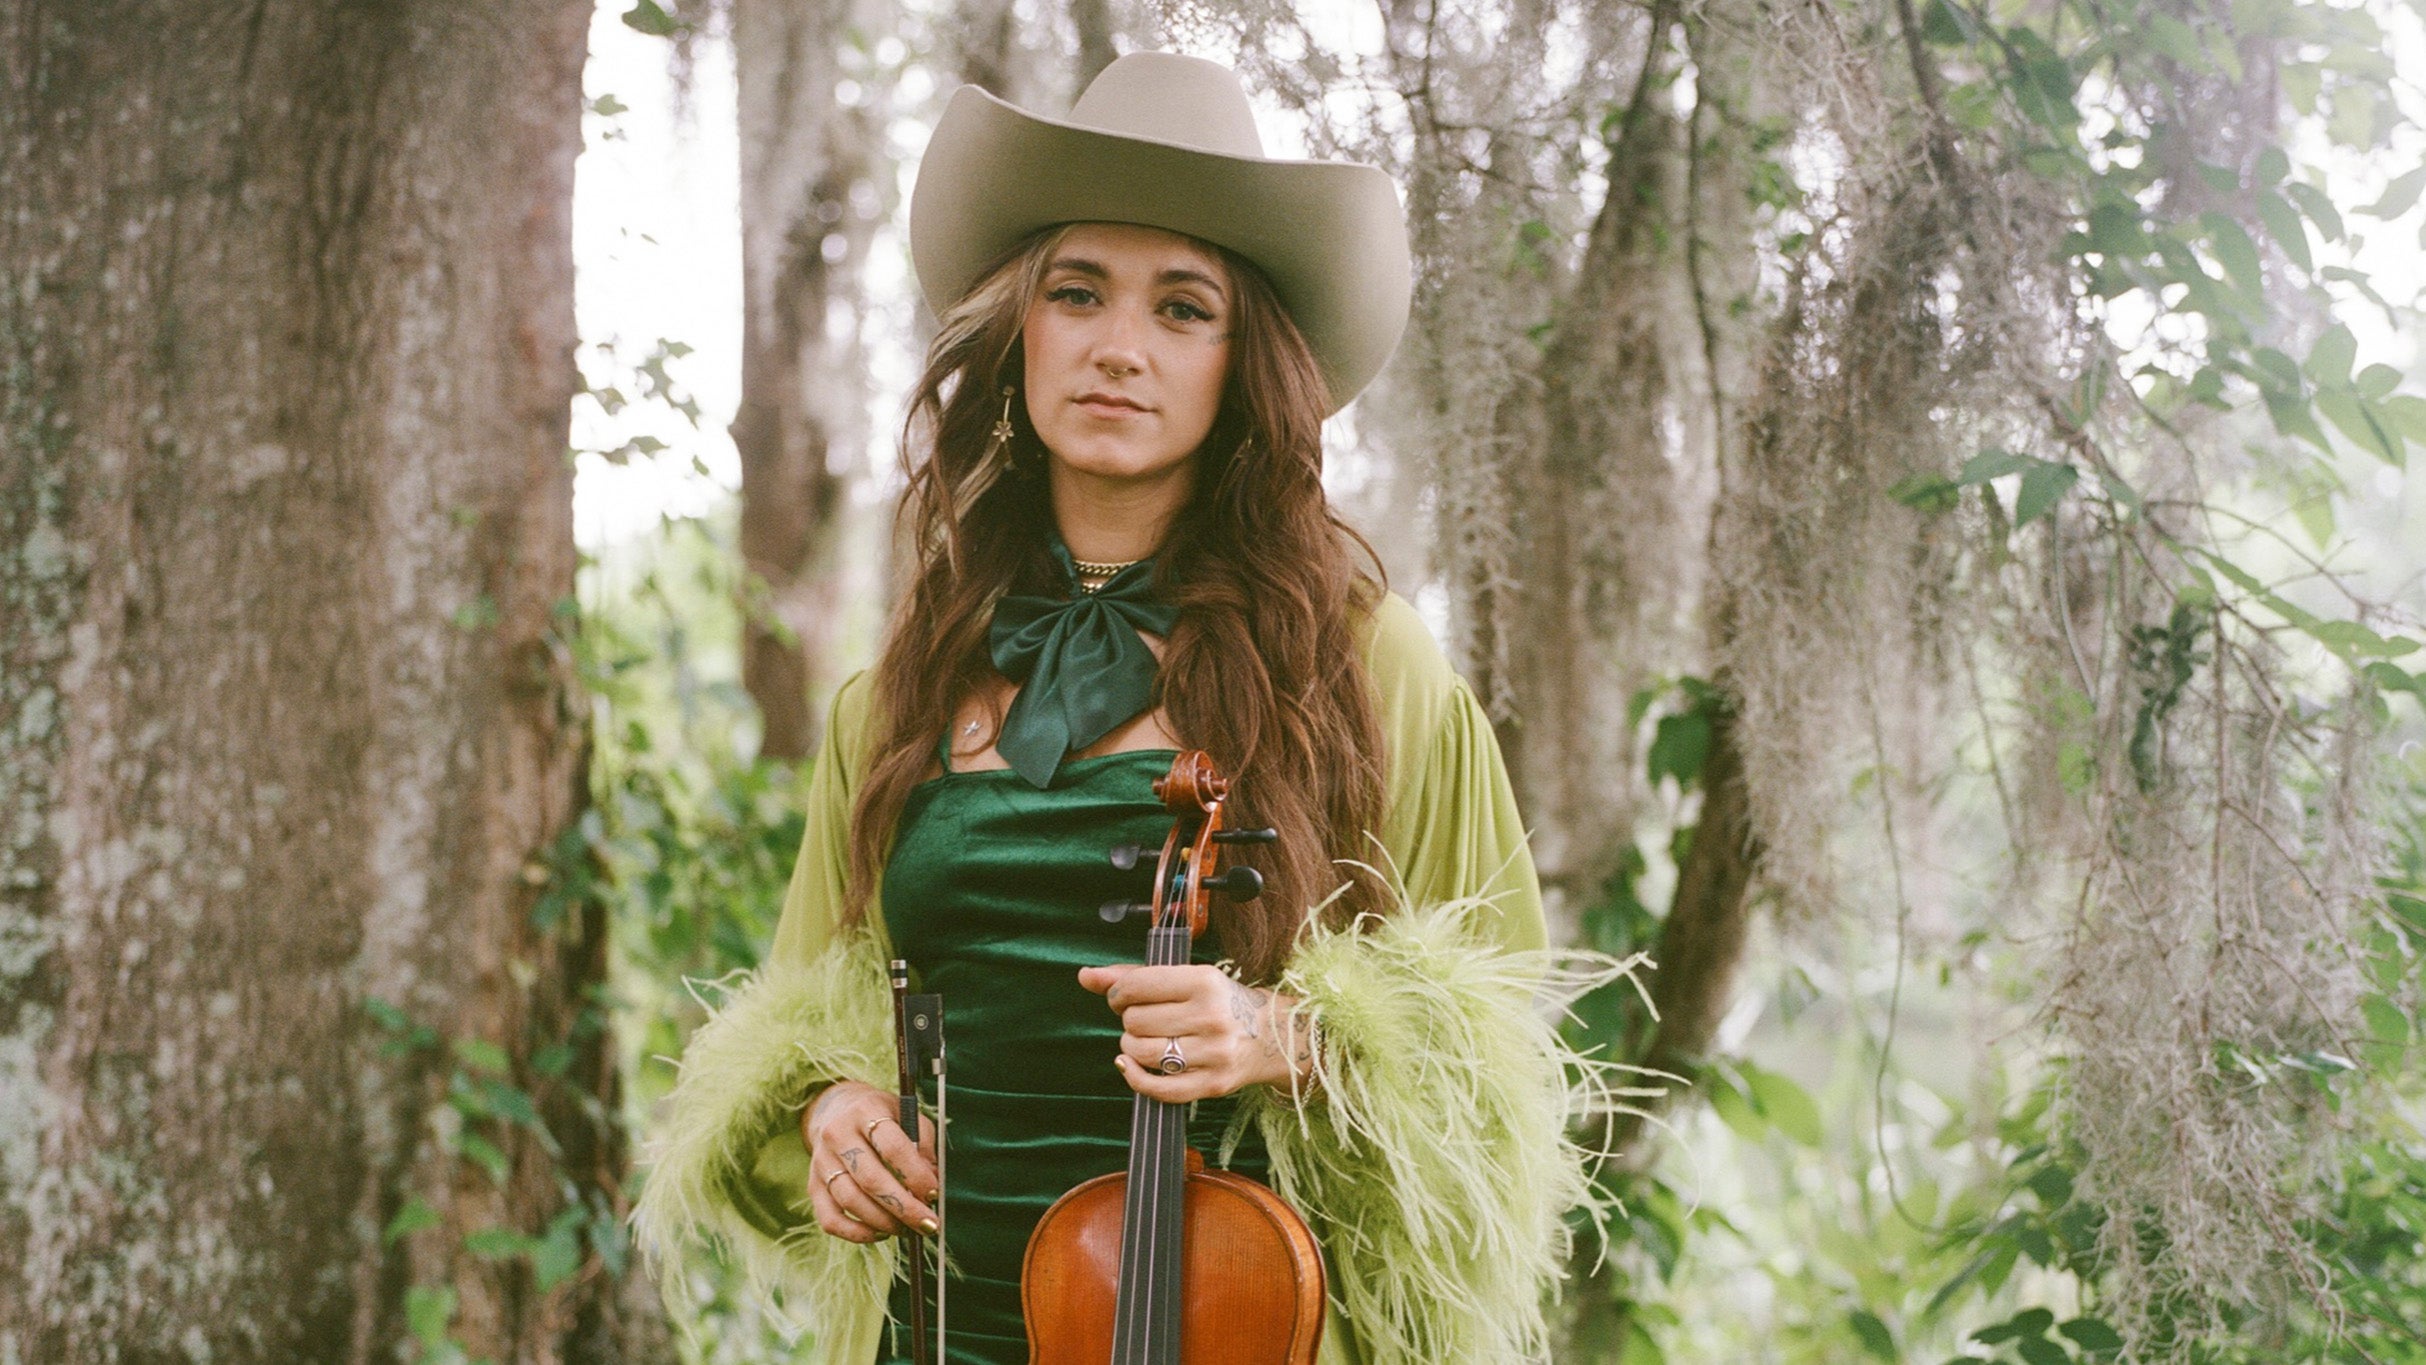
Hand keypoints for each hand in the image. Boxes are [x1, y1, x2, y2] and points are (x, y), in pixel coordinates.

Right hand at [798, 1080, 939, 1244]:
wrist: (837, 1110)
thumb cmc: (883, 1118)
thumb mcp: (908, 1117)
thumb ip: (923, 1149)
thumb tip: (931, 1190)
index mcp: (866, 1111)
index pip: (893, 1148)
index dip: (916, 1176)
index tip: (934, 1195)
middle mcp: (838, 1134)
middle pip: (871, 1179)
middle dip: (904, 1208)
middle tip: (928, 1224)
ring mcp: (821, 1161)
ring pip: (851, 1201)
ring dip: (884, 1222)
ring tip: (907, 1229)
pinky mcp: (812, 1185)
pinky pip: (830, 1219)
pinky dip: (856, 1233)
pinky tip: (881, 1233)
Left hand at [1077, 963, 1314, 1103]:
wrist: (1273, 1035)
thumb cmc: (1220, 1002)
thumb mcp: (1185, 978)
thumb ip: (1133, 976)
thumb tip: (1085, 976)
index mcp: (1204, 981)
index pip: (1135, 987)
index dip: (1118, 994)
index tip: (1125, 998)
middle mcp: (1211, 1016)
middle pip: (1134, 1022)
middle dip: (1130, 1021)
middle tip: (1146, 1020)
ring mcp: (1214, 1053)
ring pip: (1141, 1053)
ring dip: (1132, 1048)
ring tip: (1147, 1041)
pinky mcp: (1213, 1084)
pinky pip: (1158, 1089)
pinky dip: (1136, 1077)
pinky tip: (1133, 1065)